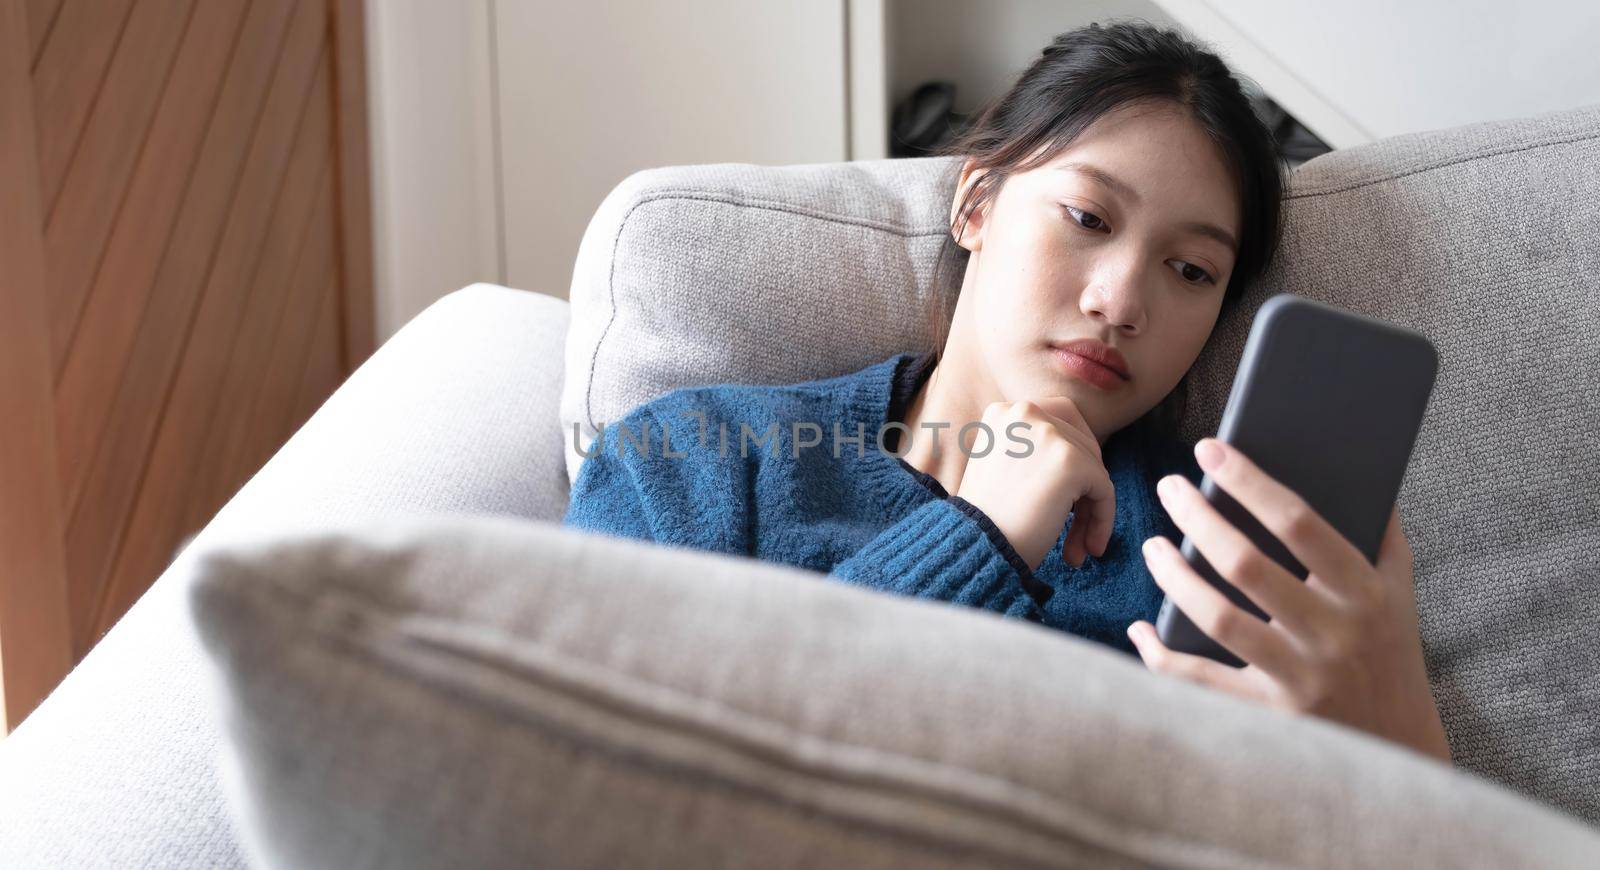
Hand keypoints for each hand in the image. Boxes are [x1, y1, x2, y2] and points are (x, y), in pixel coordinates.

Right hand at [953, 397, 1114, 571]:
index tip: (1069, 497)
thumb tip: (1086, 457)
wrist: (975, 547)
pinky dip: (1103, 519)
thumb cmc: (985, 519)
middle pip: (1081, 445)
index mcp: (1004, 412)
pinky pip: (1104, 490)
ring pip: (1095, 469)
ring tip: (1078, 548)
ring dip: (1092, 511)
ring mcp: (1049, 434)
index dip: (1074, 458)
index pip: (1061, 421)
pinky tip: (1087, 548)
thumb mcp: (1000, 466)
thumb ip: (1033, 451)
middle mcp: (1025, 412)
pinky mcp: (1071, 462)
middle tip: (1075, 530)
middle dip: (1083, 490)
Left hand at [1126, 438, 1451, 763]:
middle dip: (1198, 519)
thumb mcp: (1398, 590)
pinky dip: (1162, 654)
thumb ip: (1379, 533)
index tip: (1209, 450)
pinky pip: (1201, 681)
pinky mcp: (1270, 715)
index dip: (1250, 482)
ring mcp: (1300, 677)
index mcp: (1364, 593)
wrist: (1399, 747)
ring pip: (1219, 618)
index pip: (1300, 523)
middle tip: (1167, 487)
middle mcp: (1333, 633)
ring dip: (1174, 577)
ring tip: (1153, 546)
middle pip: (1247, 565)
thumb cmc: (1390, 652)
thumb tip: (1356, 467)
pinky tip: (1140, 628)